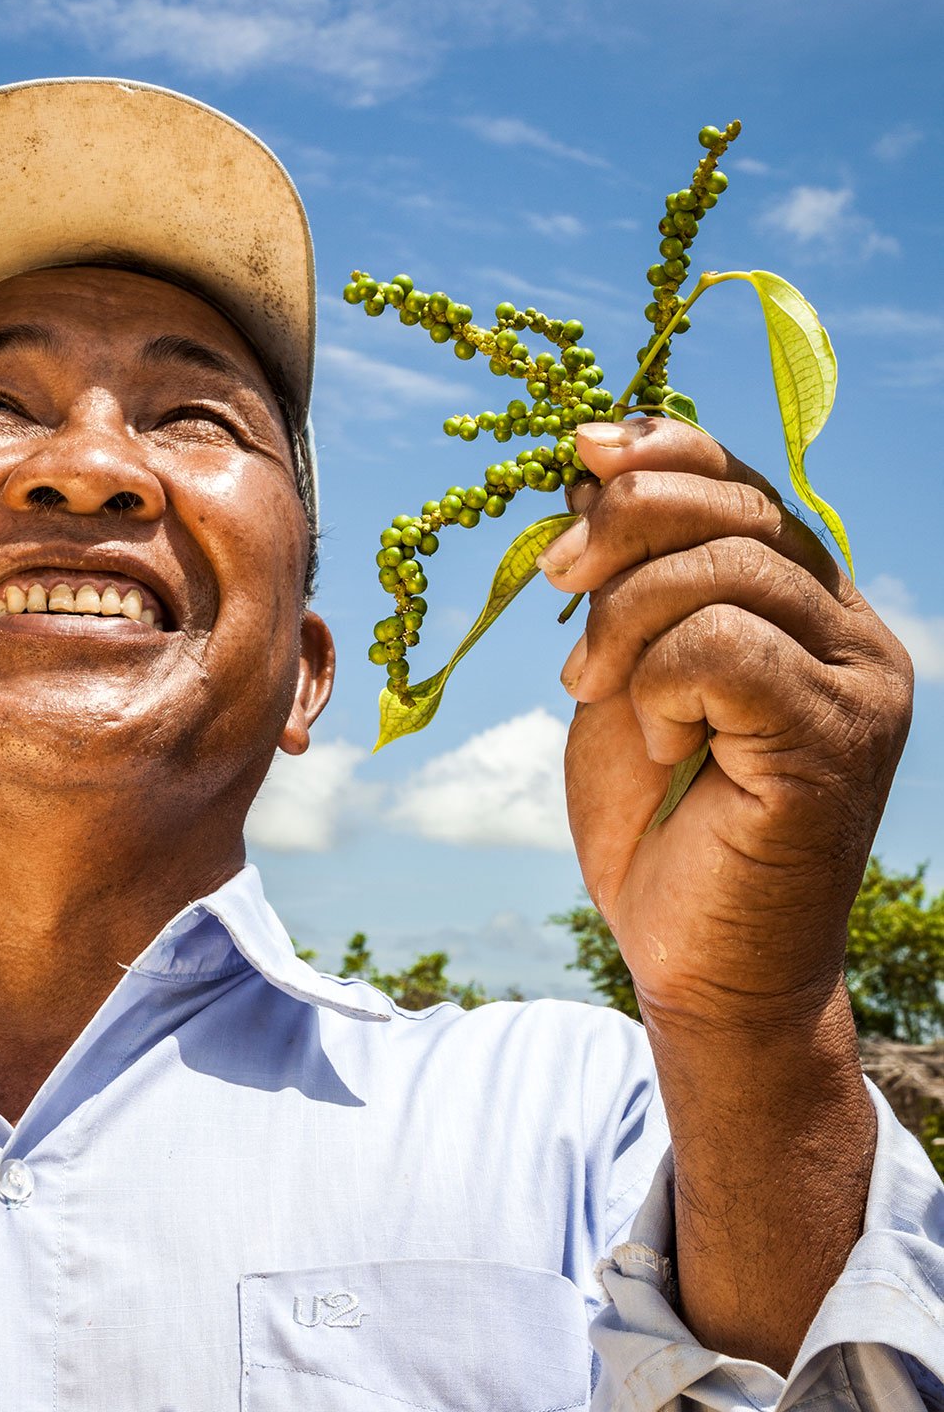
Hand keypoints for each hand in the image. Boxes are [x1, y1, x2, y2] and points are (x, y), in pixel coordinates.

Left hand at [540, 416, 912, 1026]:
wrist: (693, 960)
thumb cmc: (657, 823)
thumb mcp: (624, 675)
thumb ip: (625, 582)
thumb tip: (596, 465)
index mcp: (809, 605)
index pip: (748, 484)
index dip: (666, 450)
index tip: (583, 453)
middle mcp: (852, 634)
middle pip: (738, 509)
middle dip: (625, 524)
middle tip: (555, 578)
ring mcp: (856, 686)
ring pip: (728, 570)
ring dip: (627, 620)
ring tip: (594, 690)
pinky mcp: (837, 741)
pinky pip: (728, 649)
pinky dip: (661, 682)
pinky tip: (658, 739)